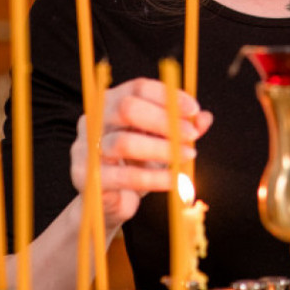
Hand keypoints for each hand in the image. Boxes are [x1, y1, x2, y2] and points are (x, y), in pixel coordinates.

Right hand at [69, 77, 212, 229]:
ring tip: (187, 156)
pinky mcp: (86, 178)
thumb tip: (205, 118)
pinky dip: (156, 178)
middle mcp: (93, 120)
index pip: (138, 87)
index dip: (168, 96)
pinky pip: (125, 176)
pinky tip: (175, 180)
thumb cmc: (137, 164)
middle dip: (164, 121)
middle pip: (127, 108)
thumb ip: (182, 128)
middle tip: (191, 135)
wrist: (112, 202)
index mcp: (111, 102)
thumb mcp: (162, 142)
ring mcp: (85, 149)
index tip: (194, 110)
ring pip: (124, 143)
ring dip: (163, 150)